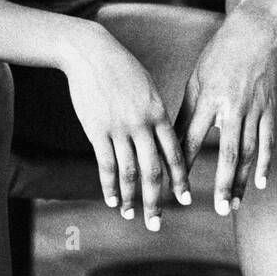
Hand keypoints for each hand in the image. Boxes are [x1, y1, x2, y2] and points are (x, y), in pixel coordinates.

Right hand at [63, 24, 190, 229]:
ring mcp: (119, 128)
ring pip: (129, 172)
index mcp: (159, 113)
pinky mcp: (97, 130)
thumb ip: (156, 114)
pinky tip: (112, 200)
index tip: (185, 199)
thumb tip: (162, 137)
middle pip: (153, 170)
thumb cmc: (122, 68)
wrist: (92, 52)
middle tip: (158, 222)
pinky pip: (106, 164)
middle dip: (156, 200)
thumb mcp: (147, 88)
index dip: (180, 179)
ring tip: (131, 215)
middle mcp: (142, 124)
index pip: (174, 153)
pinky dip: (110, 185)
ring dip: (131, 198)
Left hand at [176, 10, 276, 215]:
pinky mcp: (269, 107)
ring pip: (249, 151)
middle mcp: (232, 105)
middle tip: (219, 208)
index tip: (177, 188)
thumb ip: (187, 112)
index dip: (185, 165)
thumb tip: (172, 144)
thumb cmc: (218, 55)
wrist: (253, 31)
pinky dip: (265, 162)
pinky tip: (261, 182)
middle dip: (224, 183)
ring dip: (243, 180)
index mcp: (208, 97)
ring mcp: (254, 107)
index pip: (193, 138)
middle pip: (228, 152)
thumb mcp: (196, 79)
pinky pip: (268, 140)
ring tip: (236, 203)